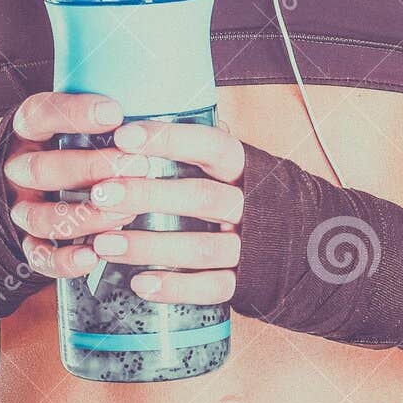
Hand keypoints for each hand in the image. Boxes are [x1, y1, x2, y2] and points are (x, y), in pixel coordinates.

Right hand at [0, 91, 150, 283]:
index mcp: (29, 129)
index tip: (114, 114)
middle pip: (41, 169)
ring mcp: (21, 206)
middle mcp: (19, 168)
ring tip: (124, 213)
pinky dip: (64, 260)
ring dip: (84, 217)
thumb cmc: (75, 142)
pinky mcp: (27, 242)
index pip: (40, 115)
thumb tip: (146, 120)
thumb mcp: (83, 120)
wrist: (42, 181)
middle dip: (90, 169)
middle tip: (133, 166)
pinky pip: (38, 256)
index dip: (75, 114)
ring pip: (38, 217)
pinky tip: (92, 256)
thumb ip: (105, 121)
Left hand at [88, 116, 245, 305]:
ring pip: (202, 248)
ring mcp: (250, 246)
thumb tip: (145, 113)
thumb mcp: (230, 162)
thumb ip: (197, 145)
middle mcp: (251, 205)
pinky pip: (212, 289)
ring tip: (104, 244)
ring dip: (150, 247)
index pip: (210, 145)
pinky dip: (175, 288)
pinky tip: (139, 284)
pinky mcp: (246, 281)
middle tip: (101, 193)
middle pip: (201, 197)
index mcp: (245, 167)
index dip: (168, 139)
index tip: (122, 137)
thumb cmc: (245, 191)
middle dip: (148, 195)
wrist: (302, 241)